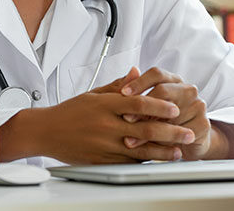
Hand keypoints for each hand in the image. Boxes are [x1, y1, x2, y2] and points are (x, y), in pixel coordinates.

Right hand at [0, 67, 194, 163]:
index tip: (175, 108)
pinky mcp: (101, 161)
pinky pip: (127, 162)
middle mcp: (107, 125)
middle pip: (144, 129)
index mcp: (106, 104)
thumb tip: (136, 72)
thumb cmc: (71, 111)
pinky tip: (158, 161)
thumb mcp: (94, 93)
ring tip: (179, 151)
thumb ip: (119, 84)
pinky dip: (144, 161)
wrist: (46, 131)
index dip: (159, 106)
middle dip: (170, 131)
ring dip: (162, 151)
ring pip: (139, 150)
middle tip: (188, 132)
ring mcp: (104, 145)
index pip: (138, 104)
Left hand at [119, 67, 215, 159]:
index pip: (157, 73)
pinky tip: (151, 148)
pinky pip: (180, 133)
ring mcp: (197, 105)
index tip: (123, 93)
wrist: (190, 141)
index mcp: (174, 80)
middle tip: (126, 119)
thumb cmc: (165, 120)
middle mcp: (187, 89)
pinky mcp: (203, 124)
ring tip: (132, 139)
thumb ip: (139, 90)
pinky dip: (162, 142)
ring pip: (170, 115)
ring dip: (148, 129)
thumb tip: (131, 71)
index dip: (139, 82)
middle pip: (163, 90)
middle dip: (142, 107)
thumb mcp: (149, 105)